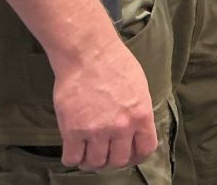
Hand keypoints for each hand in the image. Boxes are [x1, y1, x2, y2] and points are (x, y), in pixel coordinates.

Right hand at [53, 40, 156, 170]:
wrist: (88, 52)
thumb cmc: (114, 63)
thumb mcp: (139, 87)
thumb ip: (138, 112)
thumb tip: (137, 131)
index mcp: (141, 115)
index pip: (145, 150)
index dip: (137, 156)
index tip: (128, 154)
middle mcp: (121, 127)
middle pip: (119, 161)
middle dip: (112, 160)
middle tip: (104, 151)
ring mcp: (96, 131)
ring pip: (95, 163)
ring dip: (91, 160)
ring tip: (87, 151)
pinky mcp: (72, 130)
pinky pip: (72, 159)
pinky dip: (72, 158)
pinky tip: (73, 148)